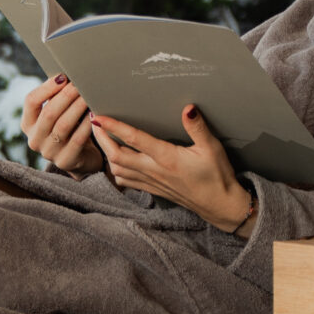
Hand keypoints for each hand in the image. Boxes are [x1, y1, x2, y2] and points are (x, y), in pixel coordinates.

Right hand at [21, 75, 103, 174]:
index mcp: (28, 124)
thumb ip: (56, 98)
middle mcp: (34, 140)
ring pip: (63, 125)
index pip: (31, 102)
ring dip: (77, 108)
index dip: (46, 88)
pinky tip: (94, 114)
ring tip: (89, 95)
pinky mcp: (66, 162)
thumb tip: (68, 74)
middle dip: (66, 96)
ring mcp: (49, 153)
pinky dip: (86, 125)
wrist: (79, 158)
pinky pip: (77, 139)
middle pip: (49, 113)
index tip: (63, 76)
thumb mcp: (56, 114)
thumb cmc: (68, 127)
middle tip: (80, 83)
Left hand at [89, 106, 253, 233]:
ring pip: (118, 170)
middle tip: (93, 121)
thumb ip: (198, 127)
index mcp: (166, 158)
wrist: (220, 206)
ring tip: (100, 137)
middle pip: (117, 156)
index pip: (134, 140)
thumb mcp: (212, 148)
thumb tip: (188, 107)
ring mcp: (152, 182)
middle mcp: (154, 171)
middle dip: (101, 139)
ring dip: (105, 154)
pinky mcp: (153, 189)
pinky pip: (126, 181)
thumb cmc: (217, 176)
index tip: (100, 116)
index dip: (114, 127)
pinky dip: (115, 169)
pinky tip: (114, 160)